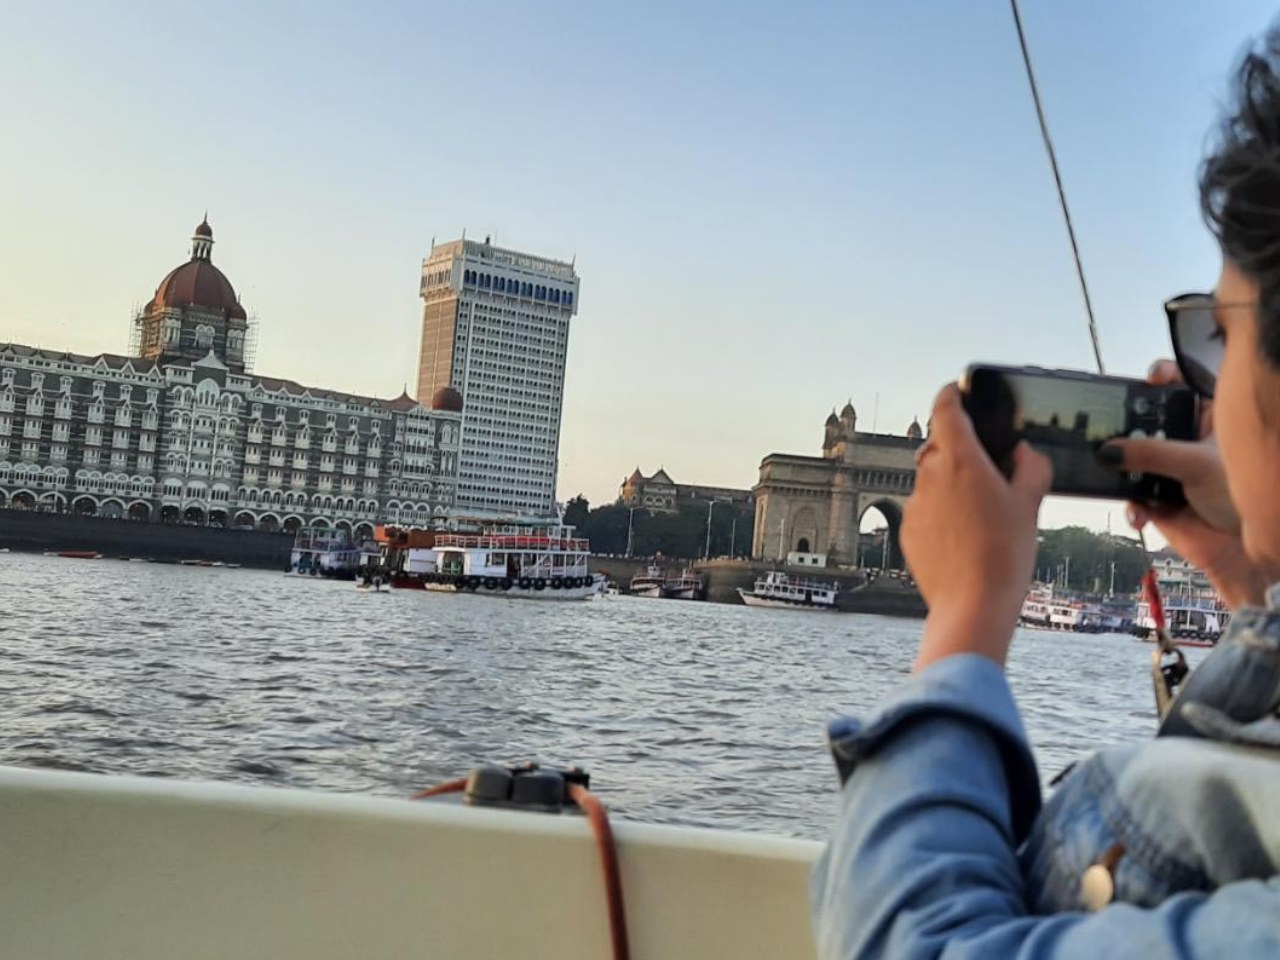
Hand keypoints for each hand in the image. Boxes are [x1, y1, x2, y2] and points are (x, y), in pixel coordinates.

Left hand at [903, 384, 1051, 671]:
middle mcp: (929, 475)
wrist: (971, 606)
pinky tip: (963, 539)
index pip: (946, 408)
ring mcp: (914, 503)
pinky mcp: (906, 531)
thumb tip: (1023, 453)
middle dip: (959, 450)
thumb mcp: (1030, 505)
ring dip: (950, 486)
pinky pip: (923, 510)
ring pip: (931, 481)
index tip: (958, 391)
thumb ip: (1031, 467)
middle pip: (939, 446)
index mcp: (960, 458)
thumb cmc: (1005, 554)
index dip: (952, 394)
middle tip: (987, 469)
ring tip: (980, 516)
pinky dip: (939, 514)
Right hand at [1103, 360, 1265, 607]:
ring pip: (1132, 458)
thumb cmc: (1238, 495)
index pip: (1181, 386)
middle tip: (1113, 433)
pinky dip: (1132, 506)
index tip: (1148, 379)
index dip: (1163, 377)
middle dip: (1125, 428)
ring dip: (1122, 470)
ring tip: (1121, 477)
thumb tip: (1109, 449)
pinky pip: (1131, 494)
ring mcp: (1167, 467)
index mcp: (1205, 419)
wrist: (1240, 549)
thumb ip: (1152, 453)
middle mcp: (1183, 439)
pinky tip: (1141, 515)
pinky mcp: (1155, 496)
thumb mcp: (1197, 464)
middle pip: (1144, 421)